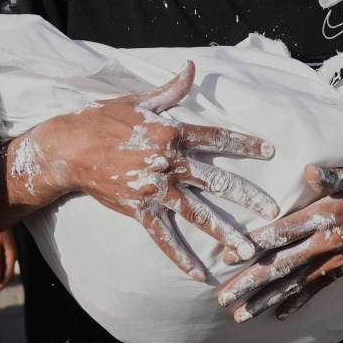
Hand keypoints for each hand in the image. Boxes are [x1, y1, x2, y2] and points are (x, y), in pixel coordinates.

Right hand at [25, 64, 277, 279]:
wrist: (68, 147)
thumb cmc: (103, 118)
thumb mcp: (139, 100)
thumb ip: (171, 90)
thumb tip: (192, 67)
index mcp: (173, 133)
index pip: (217, 139)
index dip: (245, 144)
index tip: (270, 151)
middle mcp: (169, 162)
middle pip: (217, 180)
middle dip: (247, 196)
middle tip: (274, 210)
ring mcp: (155, 189)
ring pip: (197, 213)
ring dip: (224, 232)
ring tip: (248, 249)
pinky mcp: (139, 209)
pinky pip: (164, 238)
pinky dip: (182, 258)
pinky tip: (200, 275)